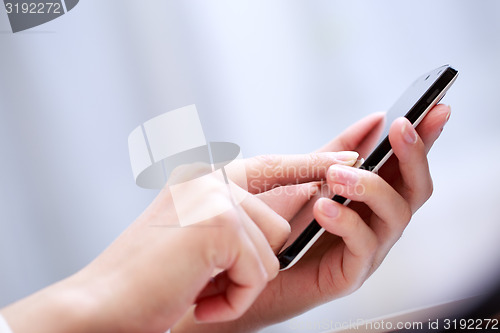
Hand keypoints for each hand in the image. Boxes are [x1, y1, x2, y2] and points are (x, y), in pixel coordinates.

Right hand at [0, 153, 357, 332]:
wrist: (104, 304)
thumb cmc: (154, 277)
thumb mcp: (204, 237)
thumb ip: (246, 216)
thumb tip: (304, 200)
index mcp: (210, 179)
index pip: (275, 165)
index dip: (314, 162)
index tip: (354, 152)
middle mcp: (213, 179)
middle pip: (281, 220)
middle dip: (253, 259)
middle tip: (203, 274)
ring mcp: (217, 197)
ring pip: (273, 249)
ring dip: (241, 281)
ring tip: (197, 284)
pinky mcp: (221, 224)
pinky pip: (259, 271)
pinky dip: (234, 296)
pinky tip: (199, 295)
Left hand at [172, 104, 450, 331]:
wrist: (237, 266)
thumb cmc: (270, 221)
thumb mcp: (301, 175)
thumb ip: (333, 151)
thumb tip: (373, 121)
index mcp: (366, 198)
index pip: (404, 166)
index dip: (425, 139)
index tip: (437, 108)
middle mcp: (374, 222)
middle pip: (414, 189)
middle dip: (412, 156)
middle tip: (400, 129)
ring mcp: (366, 250)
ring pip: (396, 216)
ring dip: (371, 187)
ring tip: (337, 175)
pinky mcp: (348, 275)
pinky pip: (364, 247)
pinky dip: (347, 222)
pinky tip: (323, 207)